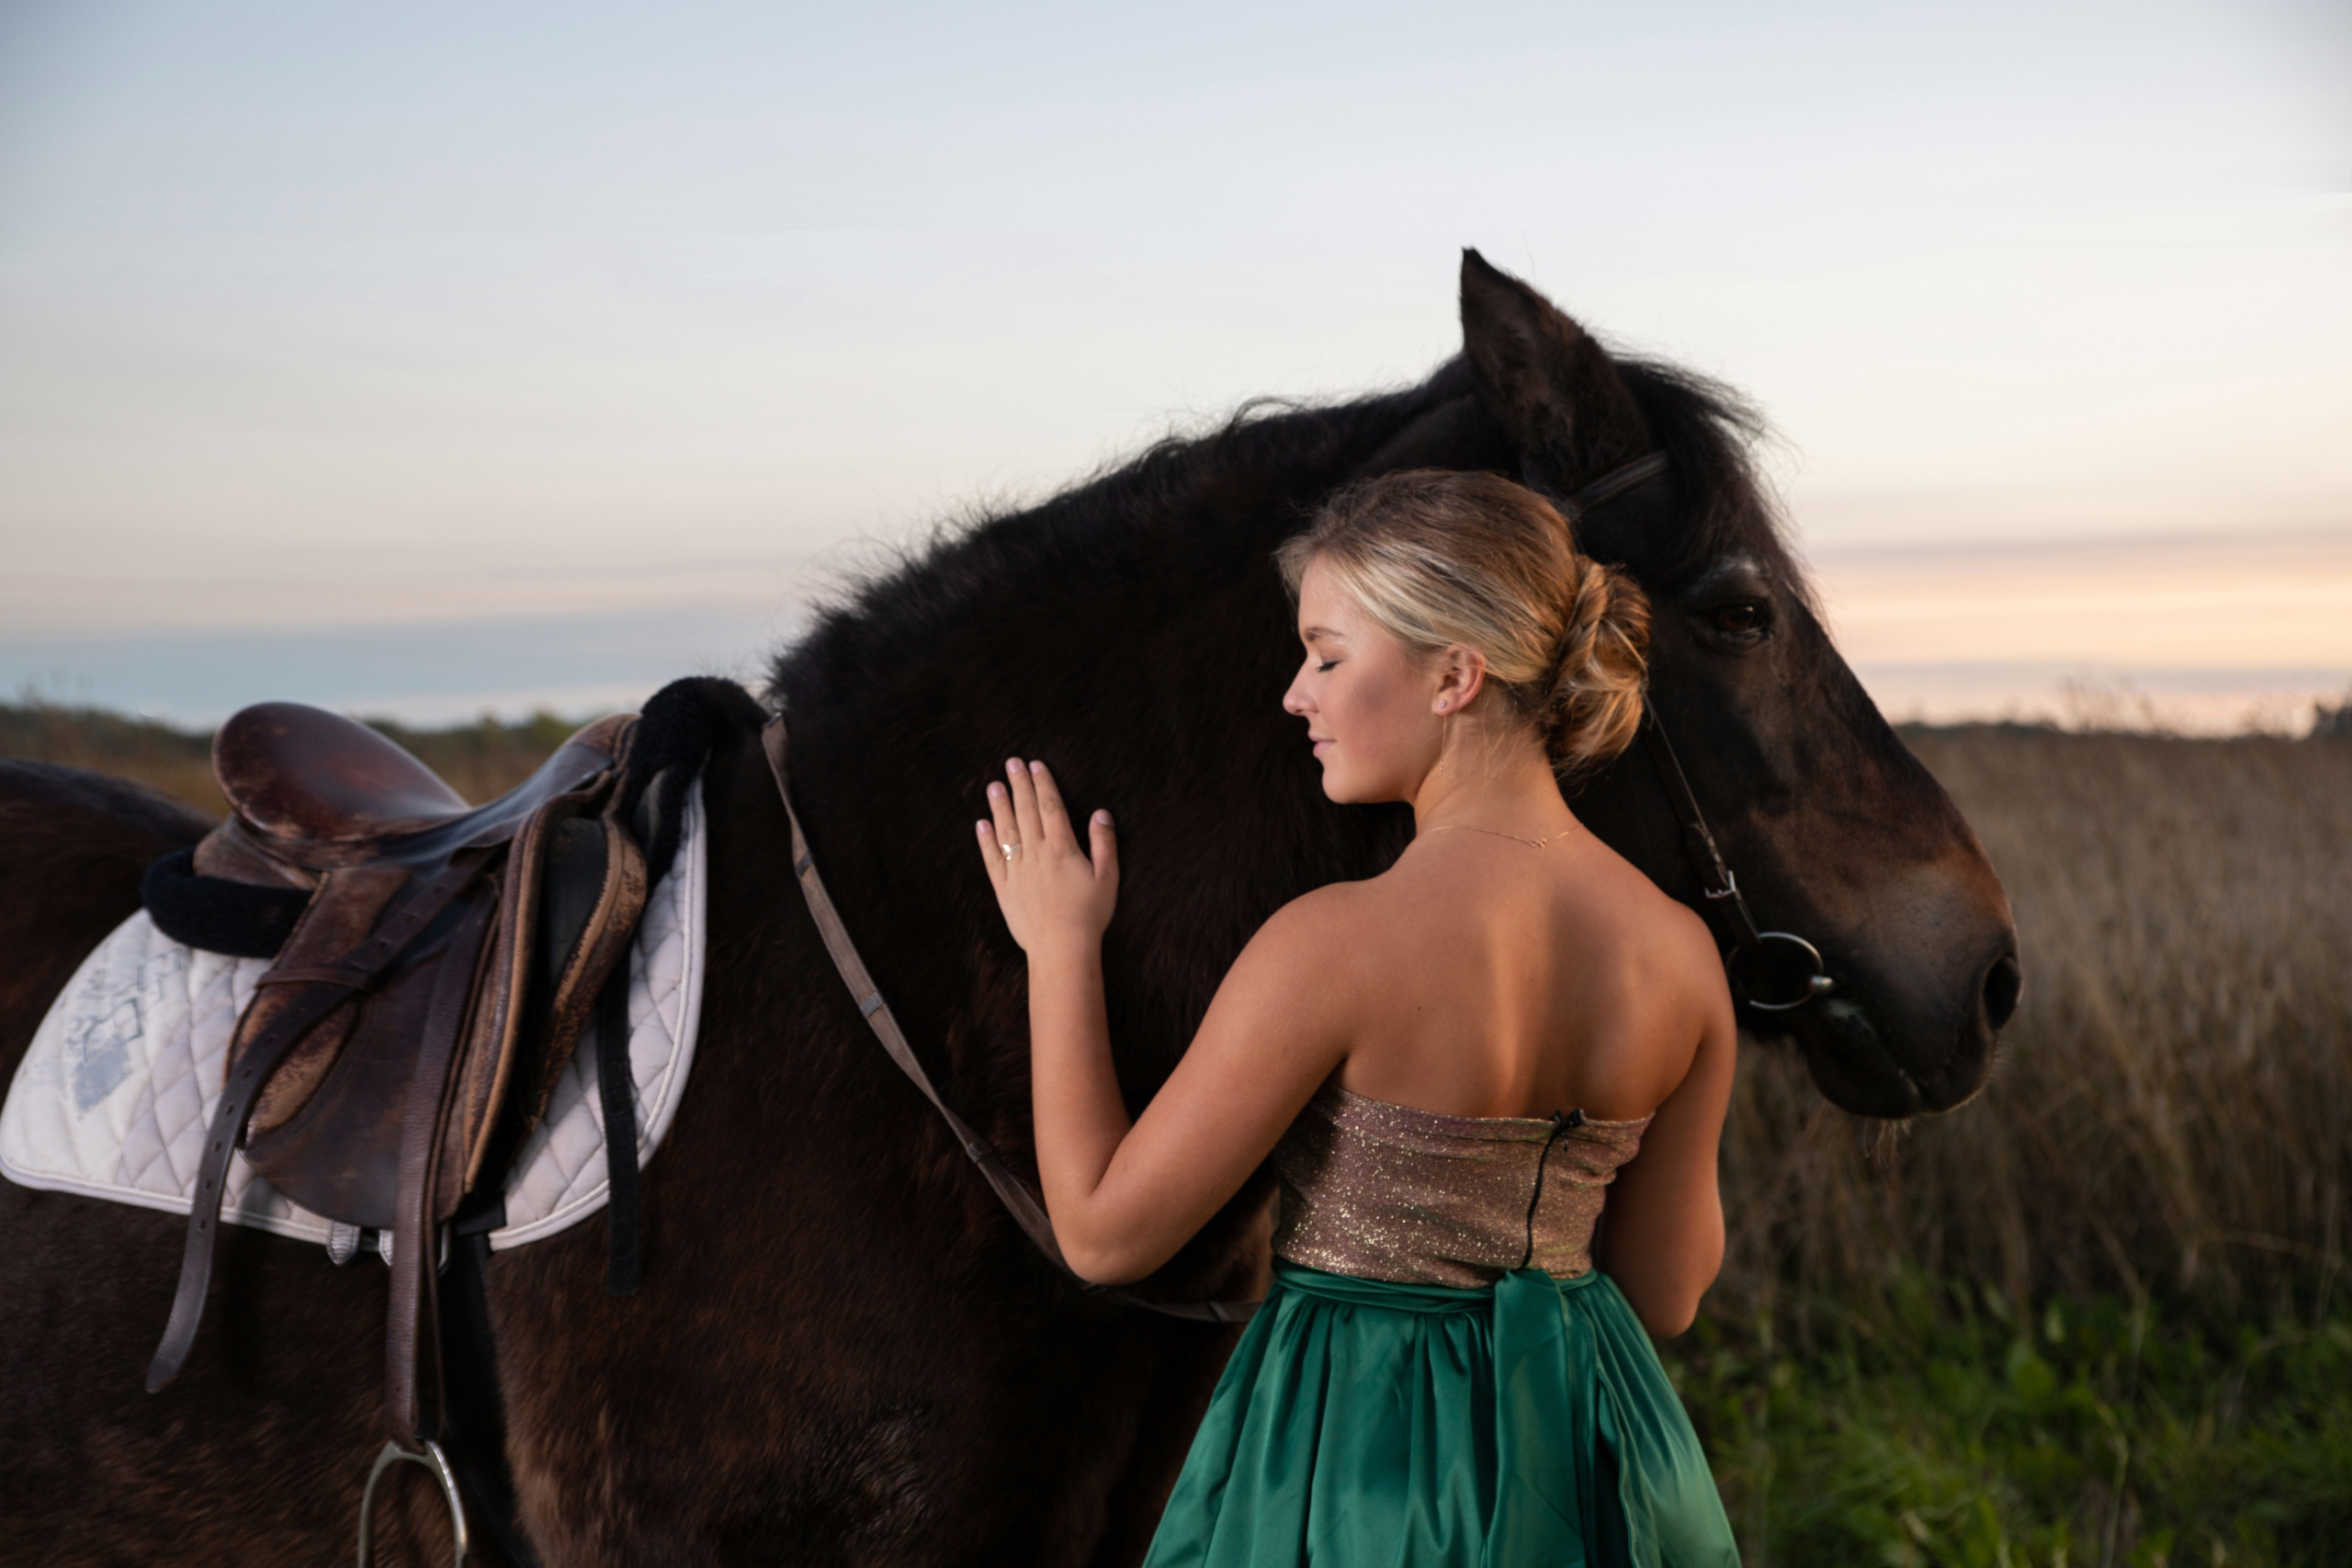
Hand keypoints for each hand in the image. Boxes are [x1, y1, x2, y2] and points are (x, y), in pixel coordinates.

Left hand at [977, 758, 1118, 956]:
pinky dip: (986, 840)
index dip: (1043, 784)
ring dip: (999, 805)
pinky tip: (981, 824)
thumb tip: (1101, 813)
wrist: (1061, 948)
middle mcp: (1037, 853)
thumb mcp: (1107, 877)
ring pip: (1006, 830)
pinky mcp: (1004, 888)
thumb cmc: (1089, 914)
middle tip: (1011, 762)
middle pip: (1026, 812)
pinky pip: (992, 859)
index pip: (1051, 807)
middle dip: (1019, 785)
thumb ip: (1104, 842)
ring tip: (993, 785)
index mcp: (1062, 847)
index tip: (1036, 765)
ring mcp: (1017, 870)